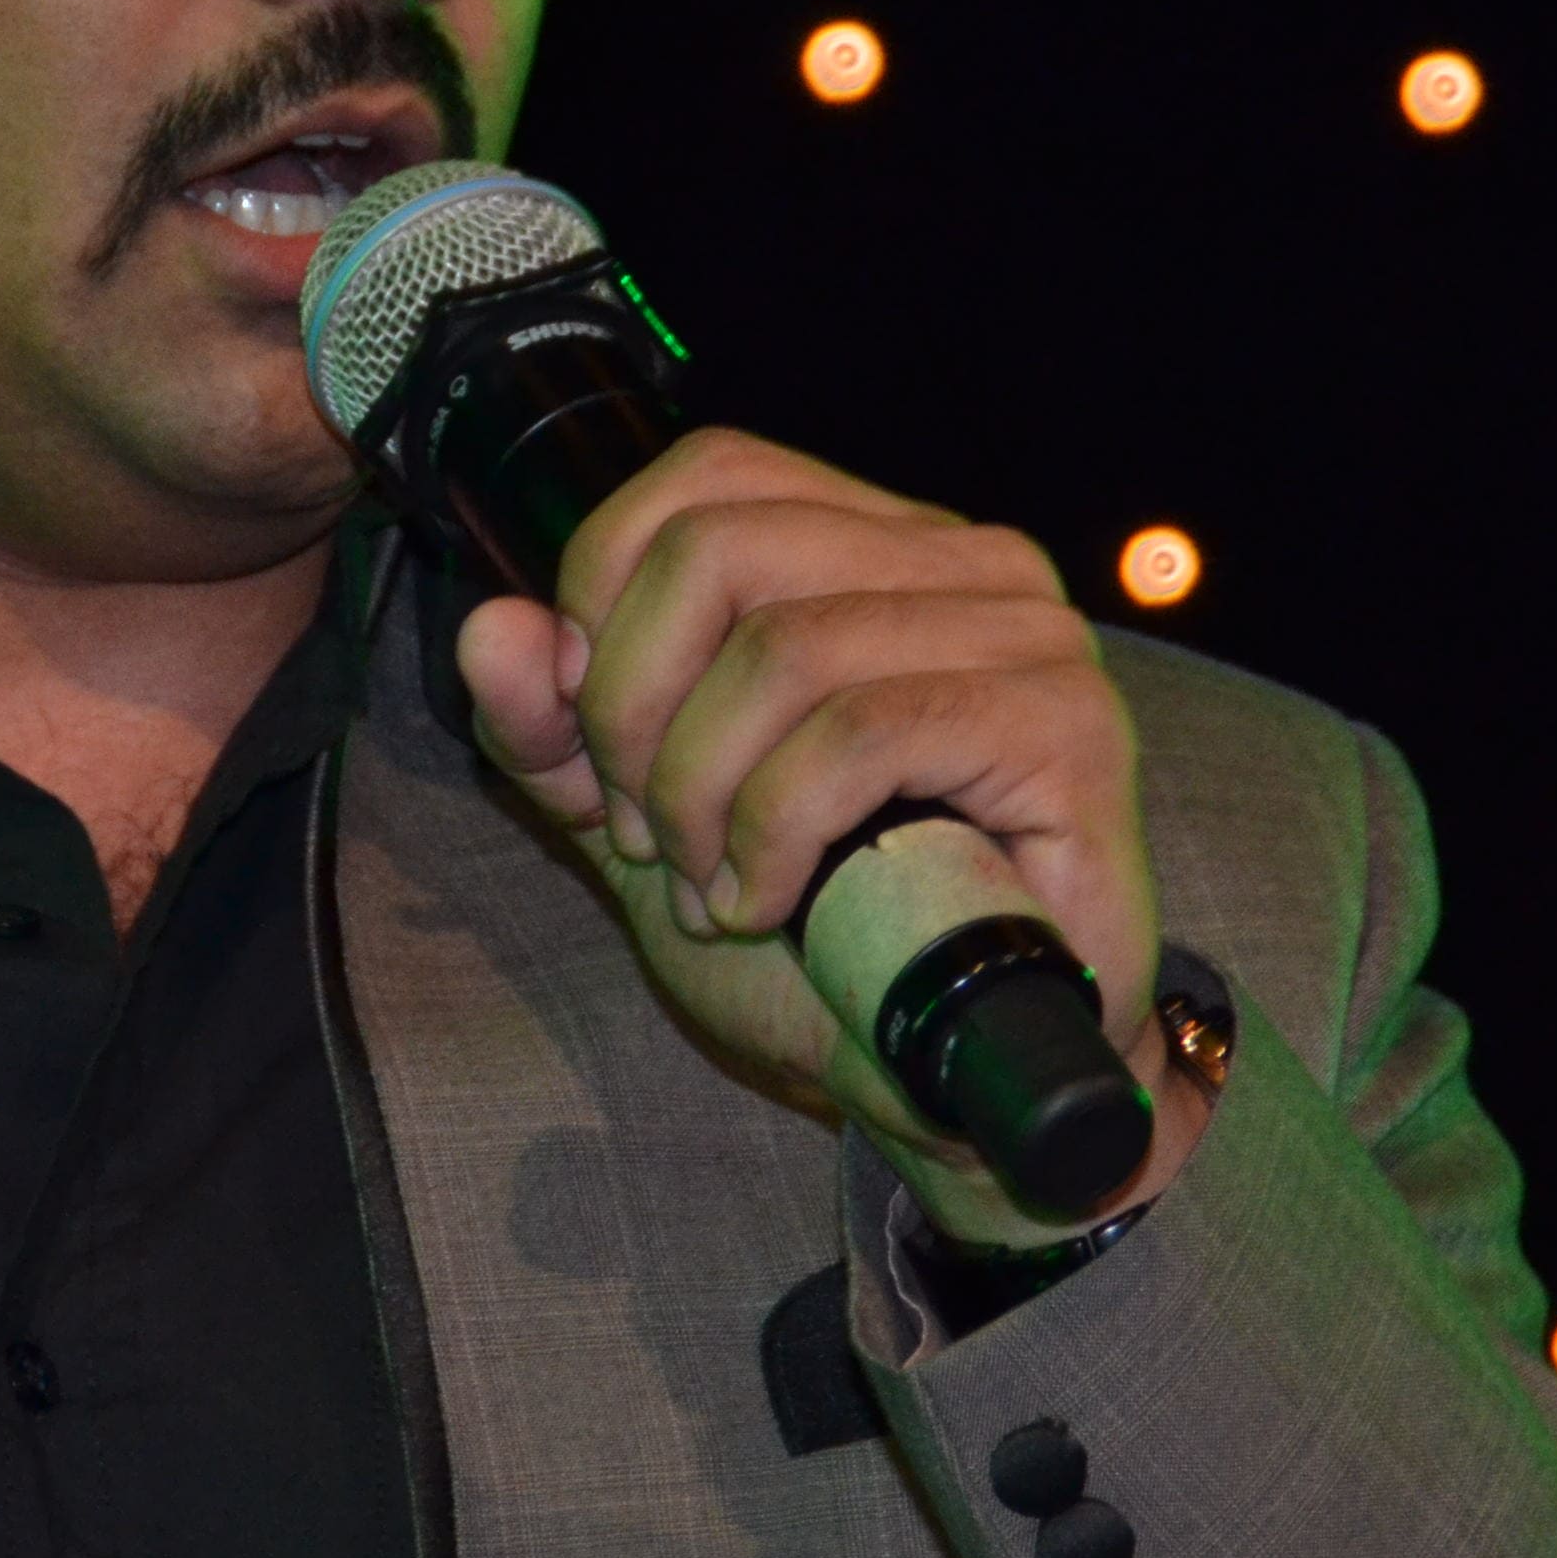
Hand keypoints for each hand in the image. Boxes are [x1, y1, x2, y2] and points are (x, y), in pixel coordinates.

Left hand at [452, 427, 1205, 1242]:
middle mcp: (969, 563)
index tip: (592, 739)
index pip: (712, 474)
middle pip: (721, 550)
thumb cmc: (824, 943)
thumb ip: (559, 732)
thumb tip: (491, 628)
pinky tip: (761, 905)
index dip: (607, 592)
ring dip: (700, 791)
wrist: (955, 1083)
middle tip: (648, 836)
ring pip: (782, 647)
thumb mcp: (650, 823)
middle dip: (633, 709)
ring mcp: (1030, 639)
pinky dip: (772, 831)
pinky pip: (858, 734)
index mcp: (881, 549)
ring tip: (706, 889)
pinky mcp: (1065, 731)